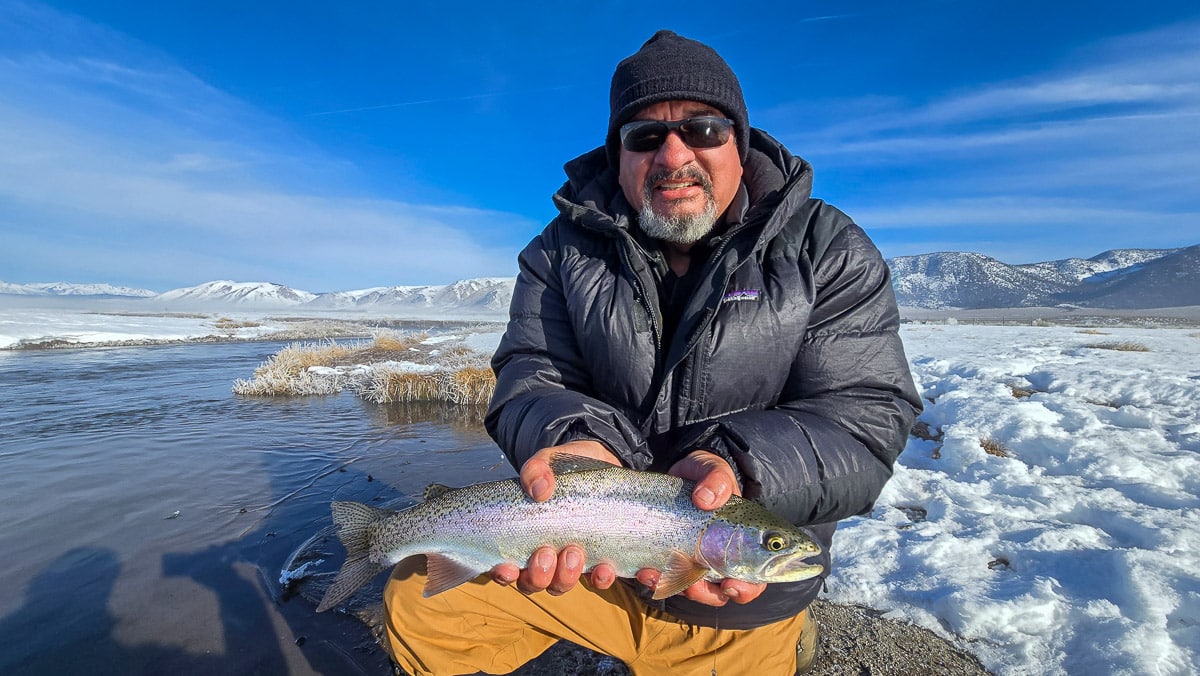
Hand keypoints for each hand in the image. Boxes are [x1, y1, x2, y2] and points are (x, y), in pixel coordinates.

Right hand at [491, 440, 622, 594]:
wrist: (605, 460)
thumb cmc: (568, 466)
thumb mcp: (550, 461)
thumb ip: (537, 469)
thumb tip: (539, 489)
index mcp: (529, 538)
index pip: (509, 568)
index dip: (505, 575)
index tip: (508, 566)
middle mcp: (552, 557)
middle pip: (538, 584)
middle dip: (542, 575)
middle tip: (550, 552)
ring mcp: (581, 560)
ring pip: (567, 584)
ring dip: (570, 578)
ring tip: (579, 555)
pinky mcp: (612, 556)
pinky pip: (619, 575)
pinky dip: (634, 580)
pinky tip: (644, 572)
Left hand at [635, 450, 766, 605]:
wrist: (658, 467)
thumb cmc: (697, 474)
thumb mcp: (711, 469)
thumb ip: (717, 479)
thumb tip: (705, 499)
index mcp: (731, 546)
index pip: (748, 579)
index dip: (744, 589)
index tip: (731, 584)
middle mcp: (704, 560)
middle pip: (712, 594)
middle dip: (703, 595)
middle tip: (694, 587)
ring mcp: (674, 561)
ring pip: (671, 588)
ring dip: (661, 585)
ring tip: (651, 572)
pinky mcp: (642, 556)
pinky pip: (632, 573)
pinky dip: (620, 577)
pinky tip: (612, 567)